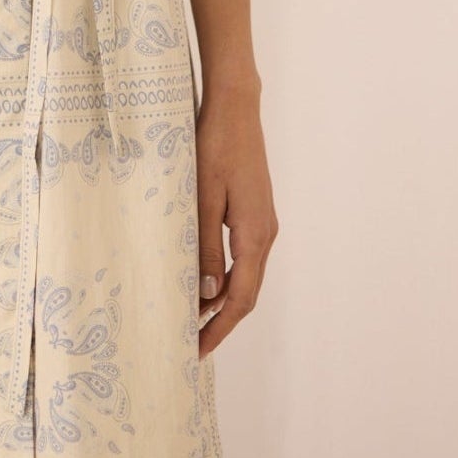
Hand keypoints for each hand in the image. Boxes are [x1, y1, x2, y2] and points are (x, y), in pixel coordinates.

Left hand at [194, 82, 277, 356]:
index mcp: (254, 236)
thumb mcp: (203, 198)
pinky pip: (243, 255)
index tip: (197, 349)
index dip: (219, 328)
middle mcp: (266, 234)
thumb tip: (208, 294)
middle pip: (247, 293)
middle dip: (221, 321)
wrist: (235, 107)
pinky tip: (203, 275)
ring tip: (192, 315)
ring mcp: (263, 222)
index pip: (240, 298)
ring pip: (246, 275)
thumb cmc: (215, 146)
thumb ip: (206, 246)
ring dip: (222, 299)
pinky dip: (226, 274)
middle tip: (191, 342)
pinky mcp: (255, 211)